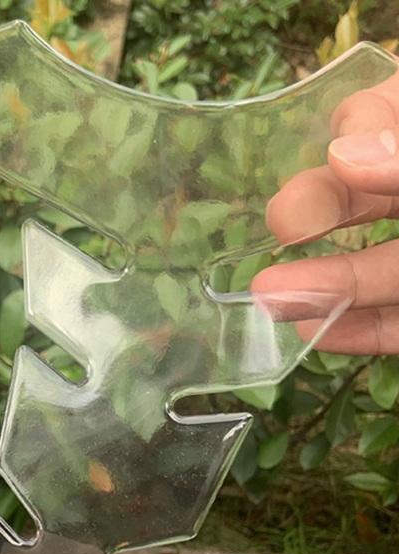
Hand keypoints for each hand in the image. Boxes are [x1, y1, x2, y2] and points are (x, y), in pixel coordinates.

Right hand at [253, 67, 398, 353]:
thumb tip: (345, 153)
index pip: (392, 117)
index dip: (363, 121)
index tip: (338, 147)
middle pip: (371, 198)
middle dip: (321, 207)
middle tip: (284, 220)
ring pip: (384, 273)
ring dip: (322, 286)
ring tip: (268, 295)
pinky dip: (358, 334)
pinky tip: (312, 334)